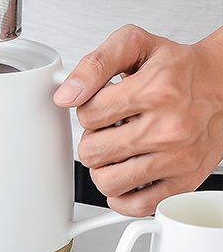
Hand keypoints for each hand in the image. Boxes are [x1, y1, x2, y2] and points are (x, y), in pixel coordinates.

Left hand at [54, 25, 222, 216]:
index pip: (87, 115)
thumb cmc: (178, 67)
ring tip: (115, 151)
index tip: (101, 106)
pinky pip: (137, 205)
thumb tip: (66, 94)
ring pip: (108, 181)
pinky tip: (124, 176)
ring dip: (103, 167)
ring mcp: (178, 158)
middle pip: (92, 152)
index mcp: (154, 91)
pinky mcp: (185, 181)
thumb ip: (95, 64)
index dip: (86, 110)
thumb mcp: (135, 46)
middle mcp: (168, 127)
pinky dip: (121, 196)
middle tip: (108, 130)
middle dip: (92, 139)